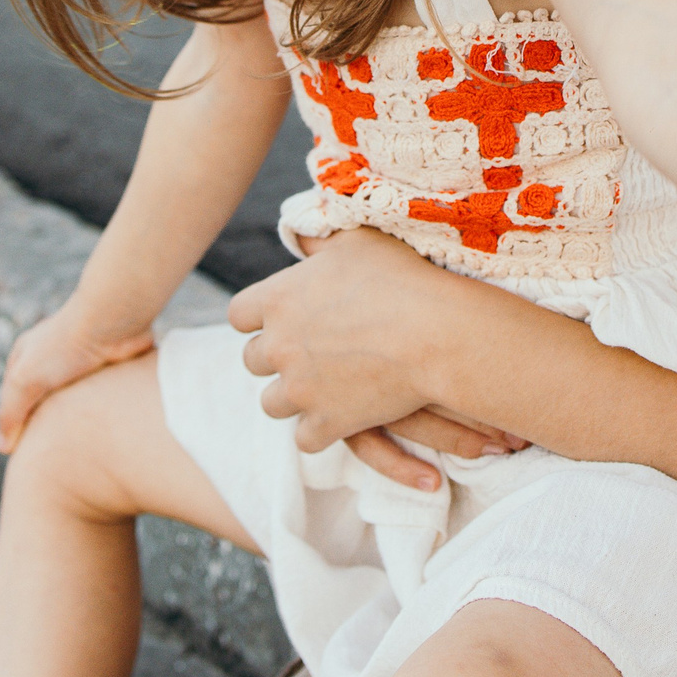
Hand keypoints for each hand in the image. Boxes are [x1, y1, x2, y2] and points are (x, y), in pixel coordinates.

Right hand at [0, 302, 155, 453]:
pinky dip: (101, 410)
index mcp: (28, 355)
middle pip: (46, 400)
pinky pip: (101, 396)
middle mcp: (55, 357)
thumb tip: (3, 448)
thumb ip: (10, 413)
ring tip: (80, 441)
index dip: (18, 425)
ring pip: (76, 401)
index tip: (26, 452)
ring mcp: (83, 362)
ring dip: (78, 418)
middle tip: (54, 453)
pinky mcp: (109, 367)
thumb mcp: (25, 380)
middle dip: (49, 423)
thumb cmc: (65, 346)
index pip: (16, 399)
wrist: (114, 321)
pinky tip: (103, 426)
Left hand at [227, 230, 529, 489]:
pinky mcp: (327, 423)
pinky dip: (320, 431)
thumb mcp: (357, 242)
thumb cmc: (402, 278)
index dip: (258, 317)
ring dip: (292, 397)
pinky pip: (305, 439)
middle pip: (251, 360)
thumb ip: (319, 240)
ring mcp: (300, 389)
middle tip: (307, 352)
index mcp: (278, 298)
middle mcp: (280, 345)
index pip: (238, 314)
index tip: (281, 318)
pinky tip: (339, 417)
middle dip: (276, 357)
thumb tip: (301, 236)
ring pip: (272, 403)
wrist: (438, 333)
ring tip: (321, 387)